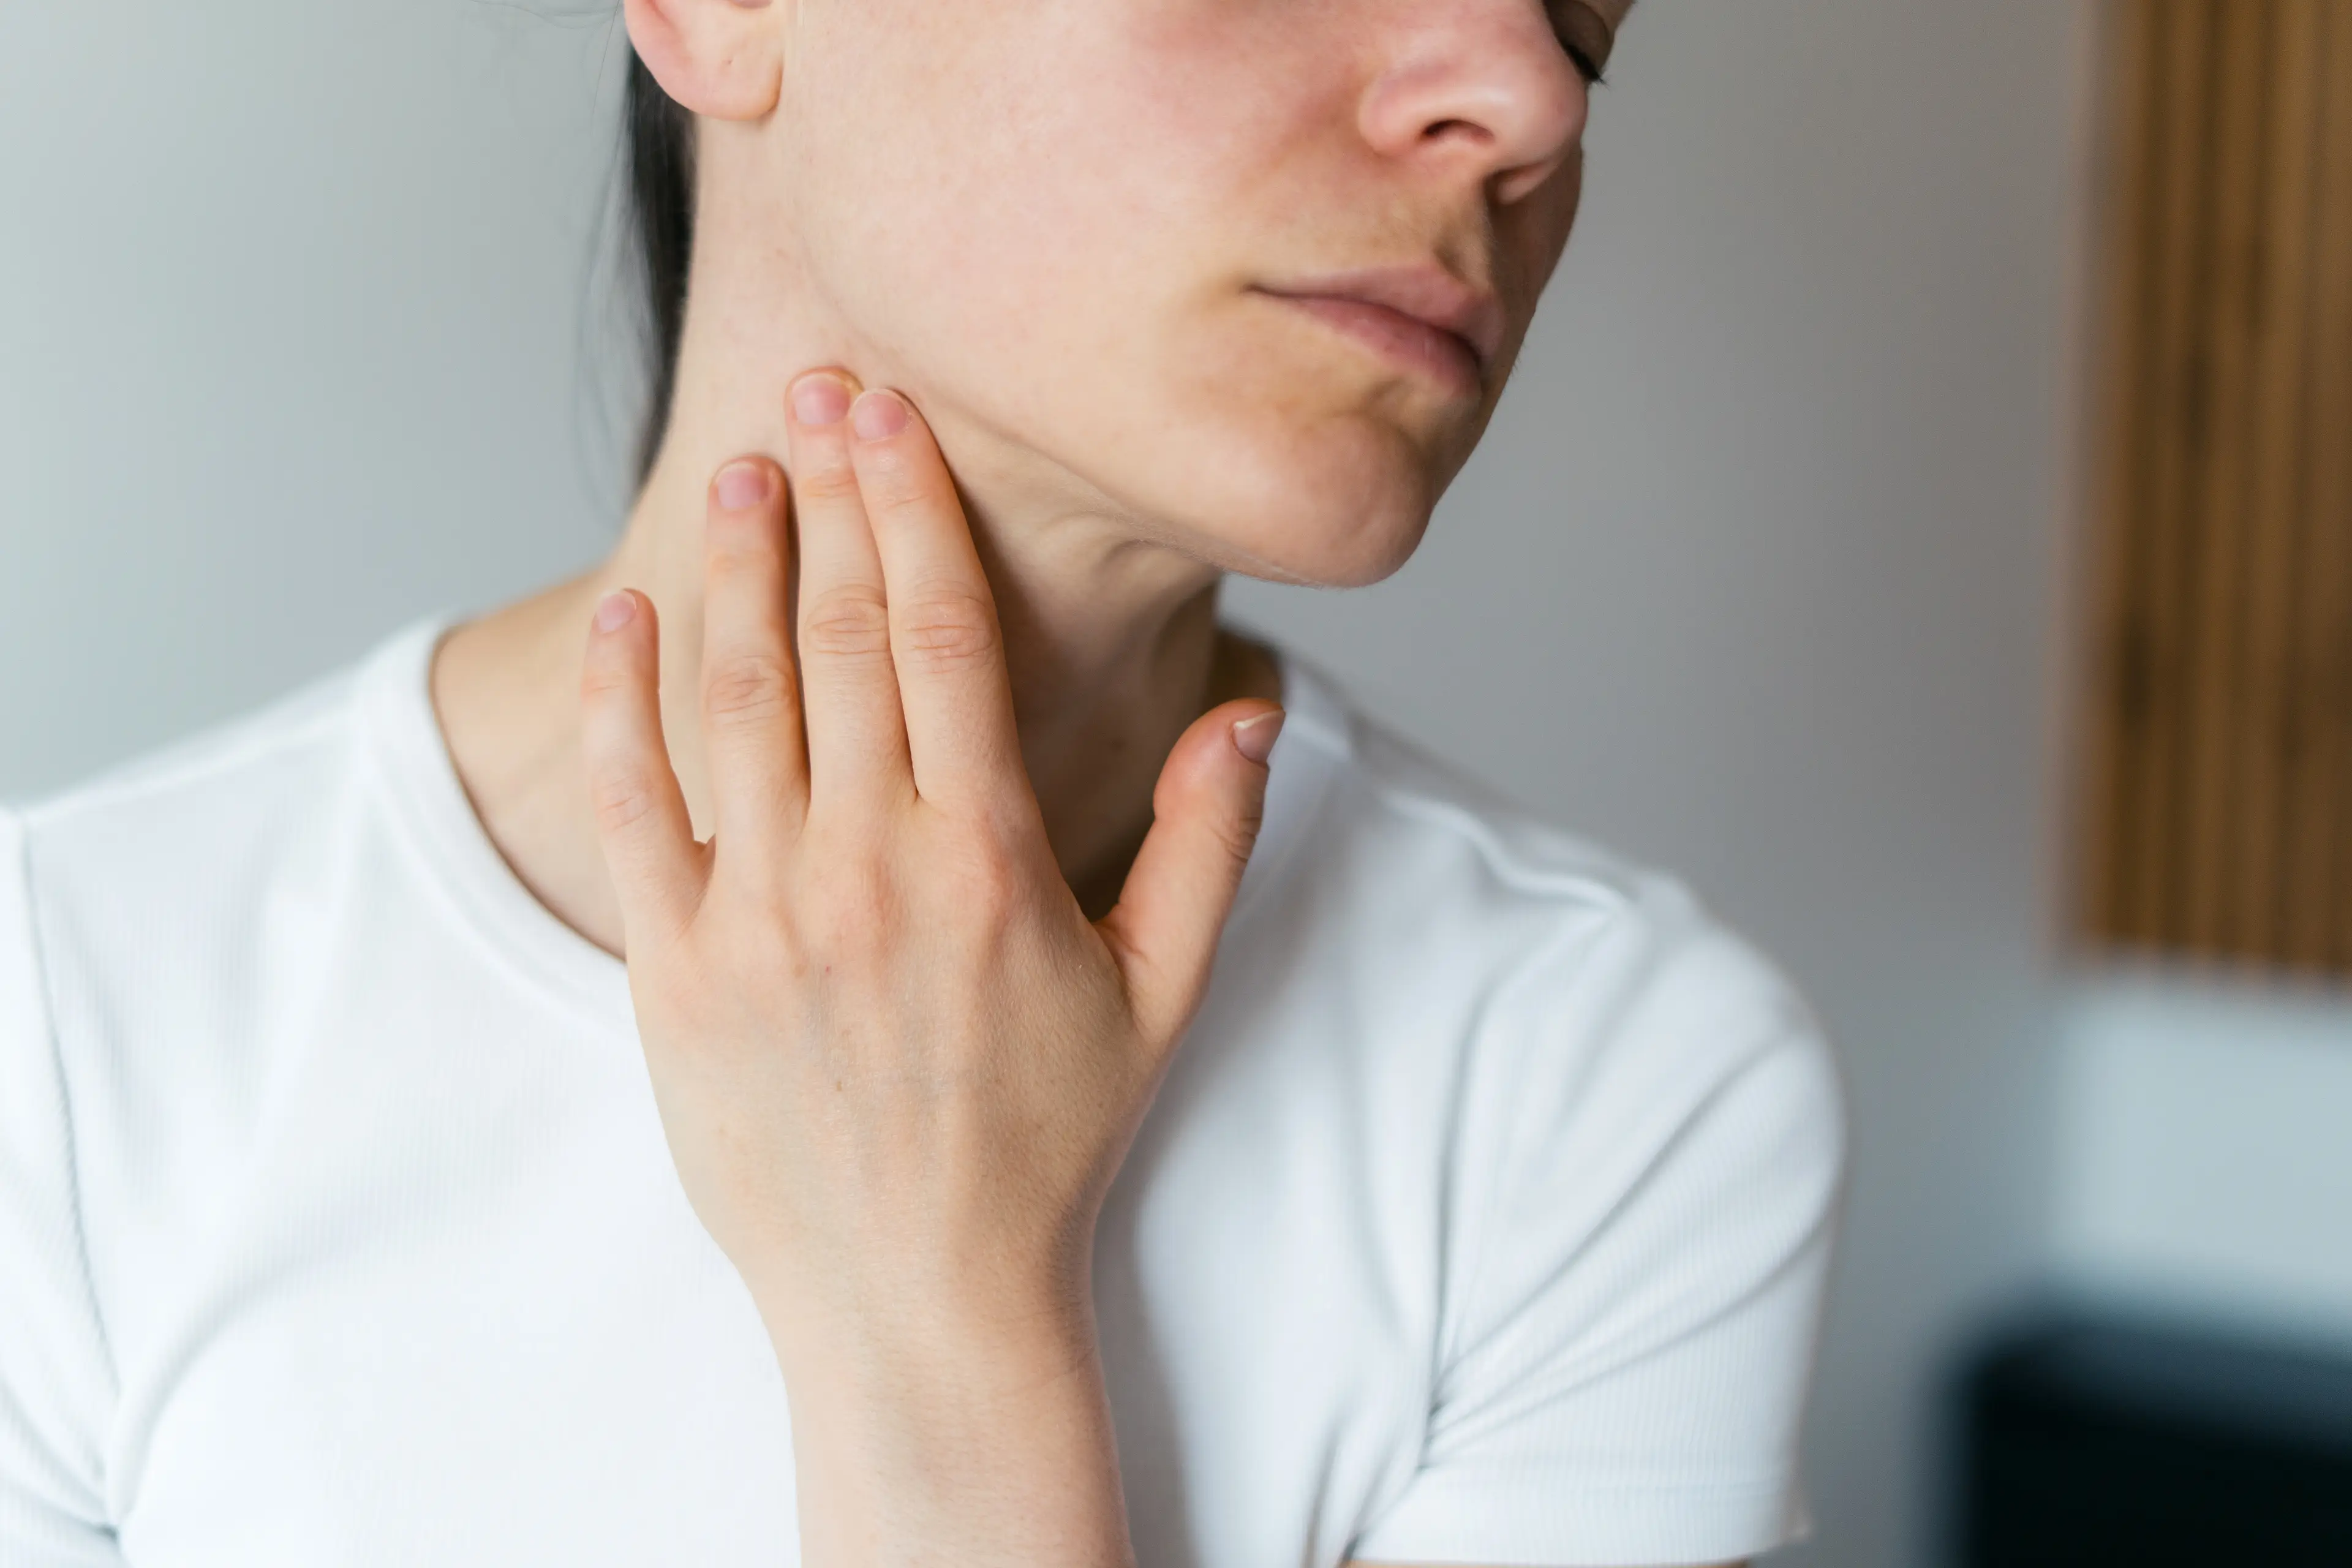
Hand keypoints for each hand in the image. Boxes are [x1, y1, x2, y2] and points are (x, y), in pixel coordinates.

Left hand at [577, 370, 1282, 1366]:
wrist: (920, 1294)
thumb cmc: (1049, 1141)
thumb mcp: (1161, 993)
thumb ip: (1205, 840)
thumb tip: (1251, 707)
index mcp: (986, 855)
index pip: (943, 633)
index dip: (913, 507)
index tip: (891, 415)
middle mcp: (868, 866)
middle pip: (836, 635)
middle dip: (826, 499)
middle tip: (813, 395)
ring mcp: (762, 915)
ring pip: (737, 697)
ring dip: (734, 569)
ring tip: (737, 473)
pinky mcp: (678, 970)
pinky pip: (637, 806)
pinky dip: (623, 700)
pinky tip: (625, 613)